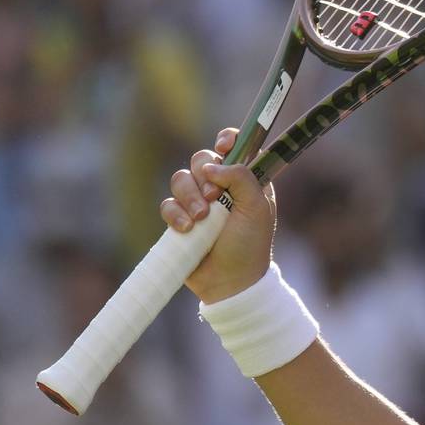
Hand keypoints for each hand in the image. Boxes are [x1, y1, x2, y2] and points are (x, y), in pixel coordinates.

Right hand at [159, 128, 276, 303]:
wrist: (230, 283)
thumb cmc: (250, 245)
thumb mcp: (257, 209)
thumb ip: (242, 179)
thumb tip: (213, 165)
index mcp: (245, 180)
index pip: (235, 147)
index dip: (227, 141)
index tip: (223, 146)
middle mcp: (221, 187)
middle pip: (200, 159)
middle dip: (203, 176)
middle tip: (212, 197)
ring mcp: (198, 202)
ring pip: (180, 179)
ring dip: (188, 196)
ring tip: (201, 219)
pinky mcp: (180, 219)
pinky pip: (167, 204)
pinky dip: (174, 214)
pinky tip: (186, 229)